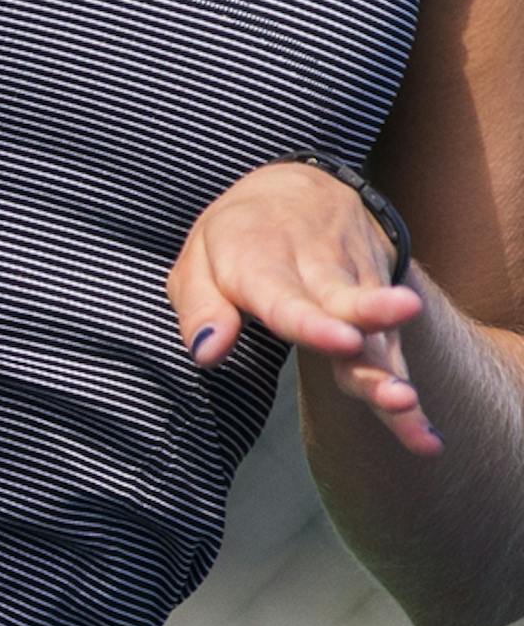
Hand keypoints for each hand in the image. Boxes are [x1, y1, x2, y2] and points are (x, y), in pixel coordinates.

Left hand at [169, 161, 438, 456]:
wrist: (302, 187)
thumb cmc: (239, 237)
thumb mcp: (200, 257)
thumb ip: (200, 307)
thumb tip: (207, 355)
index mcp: (264, 260)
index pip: (289, 297)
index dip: (315, 323)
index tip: (344, 342)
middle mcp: (319, 272)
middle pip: (349, 309)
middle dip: (376, 336)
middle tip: (395, 378)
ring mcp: (357, 288)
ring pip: (378, 336)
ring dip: (393, 376)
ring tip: (409, 409)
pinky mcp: (381, 307)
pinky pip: (392, 351)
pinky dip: (406, 390)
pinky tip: (425, 437)